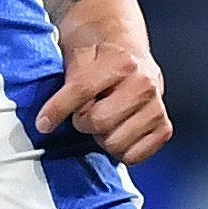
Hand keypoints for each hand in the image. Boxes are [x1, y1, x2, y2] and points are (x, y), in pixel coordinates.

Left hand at [34, 36, 173, 163]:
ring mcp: (157, 107)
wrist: (129, 52)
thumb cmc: (100, 57)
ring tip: (105, 120)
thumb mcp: (78, 57)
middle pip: (99, 121)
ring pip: (115, 143)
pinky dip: (121, 151)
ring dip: (102, 137)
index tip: (43, 123)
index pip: (82, 90)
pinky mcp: (164, 127)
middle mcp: (144, 84)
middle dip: (84, 121)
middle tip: (86, 112)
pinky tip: (118, 132)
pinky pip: (134, 156)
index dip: (57, 110)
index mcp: (121, 62)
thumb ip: (66, 85)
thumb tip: (46, 121)